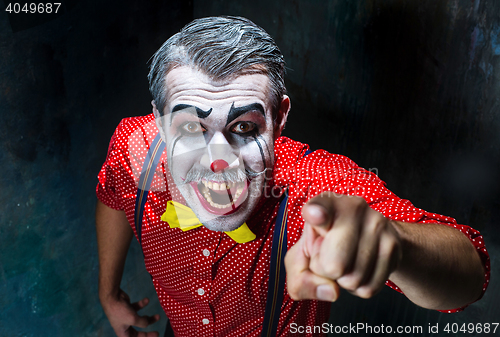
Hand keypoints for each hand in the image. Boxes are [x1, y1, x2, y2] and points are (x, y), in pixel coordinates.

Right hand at [101, 289, 159, 336]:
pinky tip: (146, 300)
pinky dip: (142, 304)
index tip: (156, 334)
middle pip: (138, 332)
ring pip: (140, 319)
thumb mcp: (133, 319)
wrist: (112, 297)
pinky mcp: (128, 308)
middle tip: (157, 330)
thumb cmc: (120, 311)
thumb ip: (142, 322)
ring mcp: (126, 317)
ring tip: (158, 316)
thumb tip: (147, 323)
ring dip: (149, 318)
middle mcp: (125, 326)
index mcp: (123, 333)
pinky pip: (137, 308)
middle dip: (148, 330)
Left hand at [285, 193, 401, 300]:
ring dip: (344, 281)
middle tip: (327, 257)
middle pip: (334, 265)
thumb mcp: (300, 259)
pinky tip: (358, 268)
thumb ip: (301, 278)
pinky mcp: (394, 245)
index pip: (319, 207)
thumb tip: (332, 291)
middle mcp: (354, 207)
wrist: (364, 238)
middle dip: (326, 271)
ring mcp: (378, 224)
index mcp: (325, 203)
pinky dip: (359, 288)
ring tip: (345, 260)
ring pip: (354, 279)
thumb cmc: (322, 246)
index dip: (316, 213)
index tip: (315, 215)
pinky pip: (370, 287)